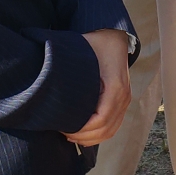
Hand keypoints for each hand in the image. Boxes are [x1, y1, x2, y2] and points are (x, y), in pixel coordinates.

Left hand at [65, 28, 132, 145]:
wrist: (114, 36)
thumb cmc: (96, 43)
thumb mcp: (83, 54)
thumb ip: (72, 72)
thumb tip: (49, 88)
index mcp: (115, 86)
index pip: (101, 119)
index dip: (82, 129)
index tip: (65, 128)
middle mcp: (124, 96)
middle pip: (106, 129)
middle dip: (85, 137)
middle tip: (64, 134)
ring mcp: (125, 100)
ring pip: (111, 130)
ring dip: (92, 138)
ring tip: (72, 136)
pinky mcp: (123, 101)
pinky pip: (114, 125)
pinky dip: (100, 133)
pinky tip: (84, 132)